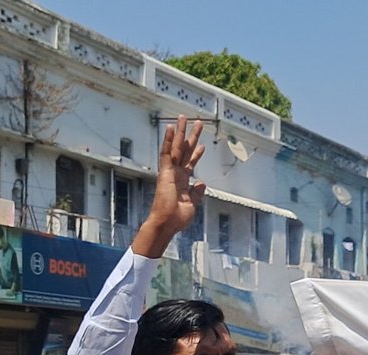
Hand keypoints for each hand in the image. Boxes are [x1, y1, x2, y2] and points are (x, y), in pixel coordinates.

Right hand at [134, 115, 206, 256]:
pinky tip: (170, 128)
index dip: (196, 154)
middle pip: (185, 150)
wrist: (167, 223)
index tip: (201, 144)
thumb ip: (197, 194)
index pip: (190, 163)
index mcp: (183, 181)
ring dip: (181, 132)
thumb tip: (202, 184)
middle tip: (197, 122)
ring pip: (176, 147)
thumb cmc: (177, 218)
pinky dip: (168, 140)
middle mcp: (176, 173)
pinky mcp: (165, 172)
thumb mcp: (193, 205)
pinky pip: (167, 152)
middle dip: (191, 136)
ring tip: (184, 118)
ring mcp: (170, 171)